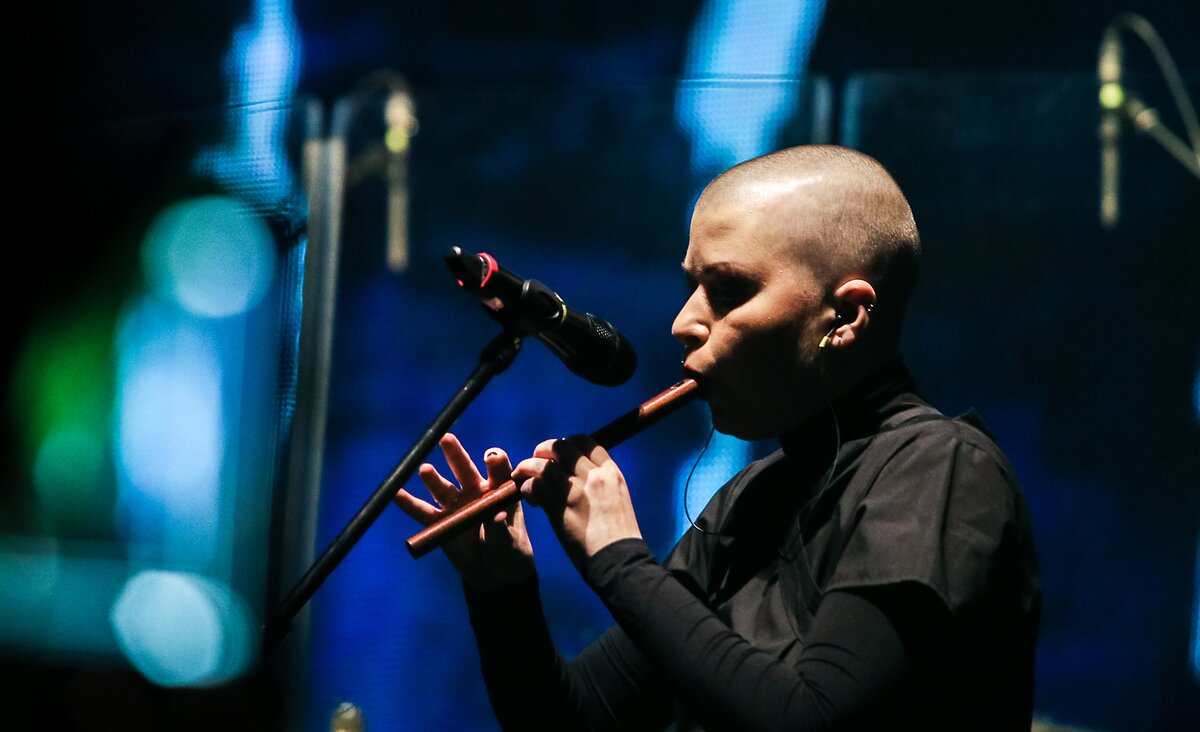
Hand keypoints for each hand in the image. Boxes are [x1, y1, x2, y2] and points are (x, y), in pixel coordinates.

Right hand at [395, 433, 533, 590]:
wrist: (492, 572)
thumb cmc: (508, 552)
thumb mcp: (509, 543)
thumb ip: (501, 530)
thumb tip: (495, 517)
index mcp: (499, 490)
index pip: (498, 471)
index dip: (495, 462)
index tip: (491, 458)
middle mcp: (476, 492)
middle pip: (465, 469)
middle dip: (456, 454)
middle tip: (446, 439)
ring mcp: (456, 505)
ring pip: (442, 488)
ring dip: (433, 478)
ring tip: (425, 470)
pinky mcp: (441, 522)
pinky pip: (423, 513)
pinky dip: (409, 504)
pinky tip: (396, 494)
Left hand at [512, 436, 641, 571]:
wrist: (619, 560)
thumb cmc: (619, 536)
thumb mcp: (618, 499)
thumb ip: (602, 483)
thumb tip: (584, 475)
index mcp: (611, 472)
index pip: (586, 441)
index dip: (568, 442)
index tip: (559, 454)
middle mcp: (593, 476)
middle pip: (561, 447)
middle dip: (544, 450)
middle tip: (536, 460)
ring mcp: (575, 491)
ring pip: (543, 464)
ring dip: (528, 467)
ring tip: (523, 477)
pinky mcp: (559, 508)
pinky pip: (535, 485)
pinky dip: (527, 487)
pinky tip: (530, 496)